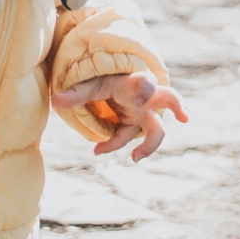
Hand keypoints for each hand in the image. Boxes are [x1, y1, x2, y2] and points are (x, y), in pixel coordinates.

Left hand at [51, 71, 186, 160]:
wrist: (106, 83)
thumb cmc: (101, 80)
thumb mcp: (88, 84)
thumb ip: (75, 92)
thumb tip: (55, 101)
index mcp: (133, 81)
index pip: (146, 82)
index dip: (146, 90)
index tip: (140, 101)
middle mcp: (144, 98)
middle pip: (169, 99)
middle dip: (178, 106)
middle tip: (184, 117)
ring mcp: (142, 113)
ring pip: (156, 129)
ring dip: (149, 145)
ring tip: (135, 158)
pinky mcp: (137, 124)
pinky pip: (130, 139)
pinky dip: (114, 145)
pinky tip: (98, 149)